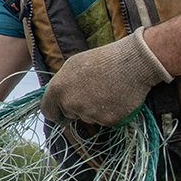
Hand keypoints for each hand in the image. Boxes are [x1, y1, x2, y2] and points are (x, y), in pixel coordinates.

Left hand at [40, 27, 171, 126]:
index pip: (47, 110)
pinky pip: (104, 121)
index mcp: (58, 89)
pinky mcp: (107, 120)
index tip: (60, 111)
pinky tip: (116, 98)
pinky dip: (110, 113)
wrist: (133, 62)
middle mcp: (70, 104)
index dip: (55, 110)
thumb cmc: (103, 59)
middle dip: (77, 107)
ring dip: (94, 110)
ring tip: (107, 91)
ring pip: (87, 118)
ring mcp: (88, 113)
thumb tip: (57, 96)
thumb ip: (62, 83)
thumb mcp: (73, 65)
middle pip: (69, 114)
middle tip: (92, 92)